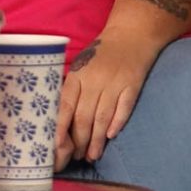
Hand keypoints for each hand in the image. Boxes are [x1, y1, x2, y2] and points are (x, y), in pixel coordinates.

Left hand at [54, 26, 159, 168]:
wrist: (132, 33)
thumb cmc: (101, 52)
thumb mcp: (81, 64)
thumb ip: (72, 88)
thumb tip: (60, 121)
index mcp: (78, 73)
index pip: (66, 105)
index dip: (61, 128)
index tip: (57, 147)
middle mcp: (95, 79)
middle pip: (84, 116)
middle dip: (80, 140)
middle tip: (77, 157)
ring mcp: (115, 82)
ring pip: (103, 117)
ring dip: (97, 139)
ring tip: (92, 156)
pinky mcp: (133, 84)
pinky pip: (124, 108)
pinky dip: (117, 123)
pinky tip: (111, 136)